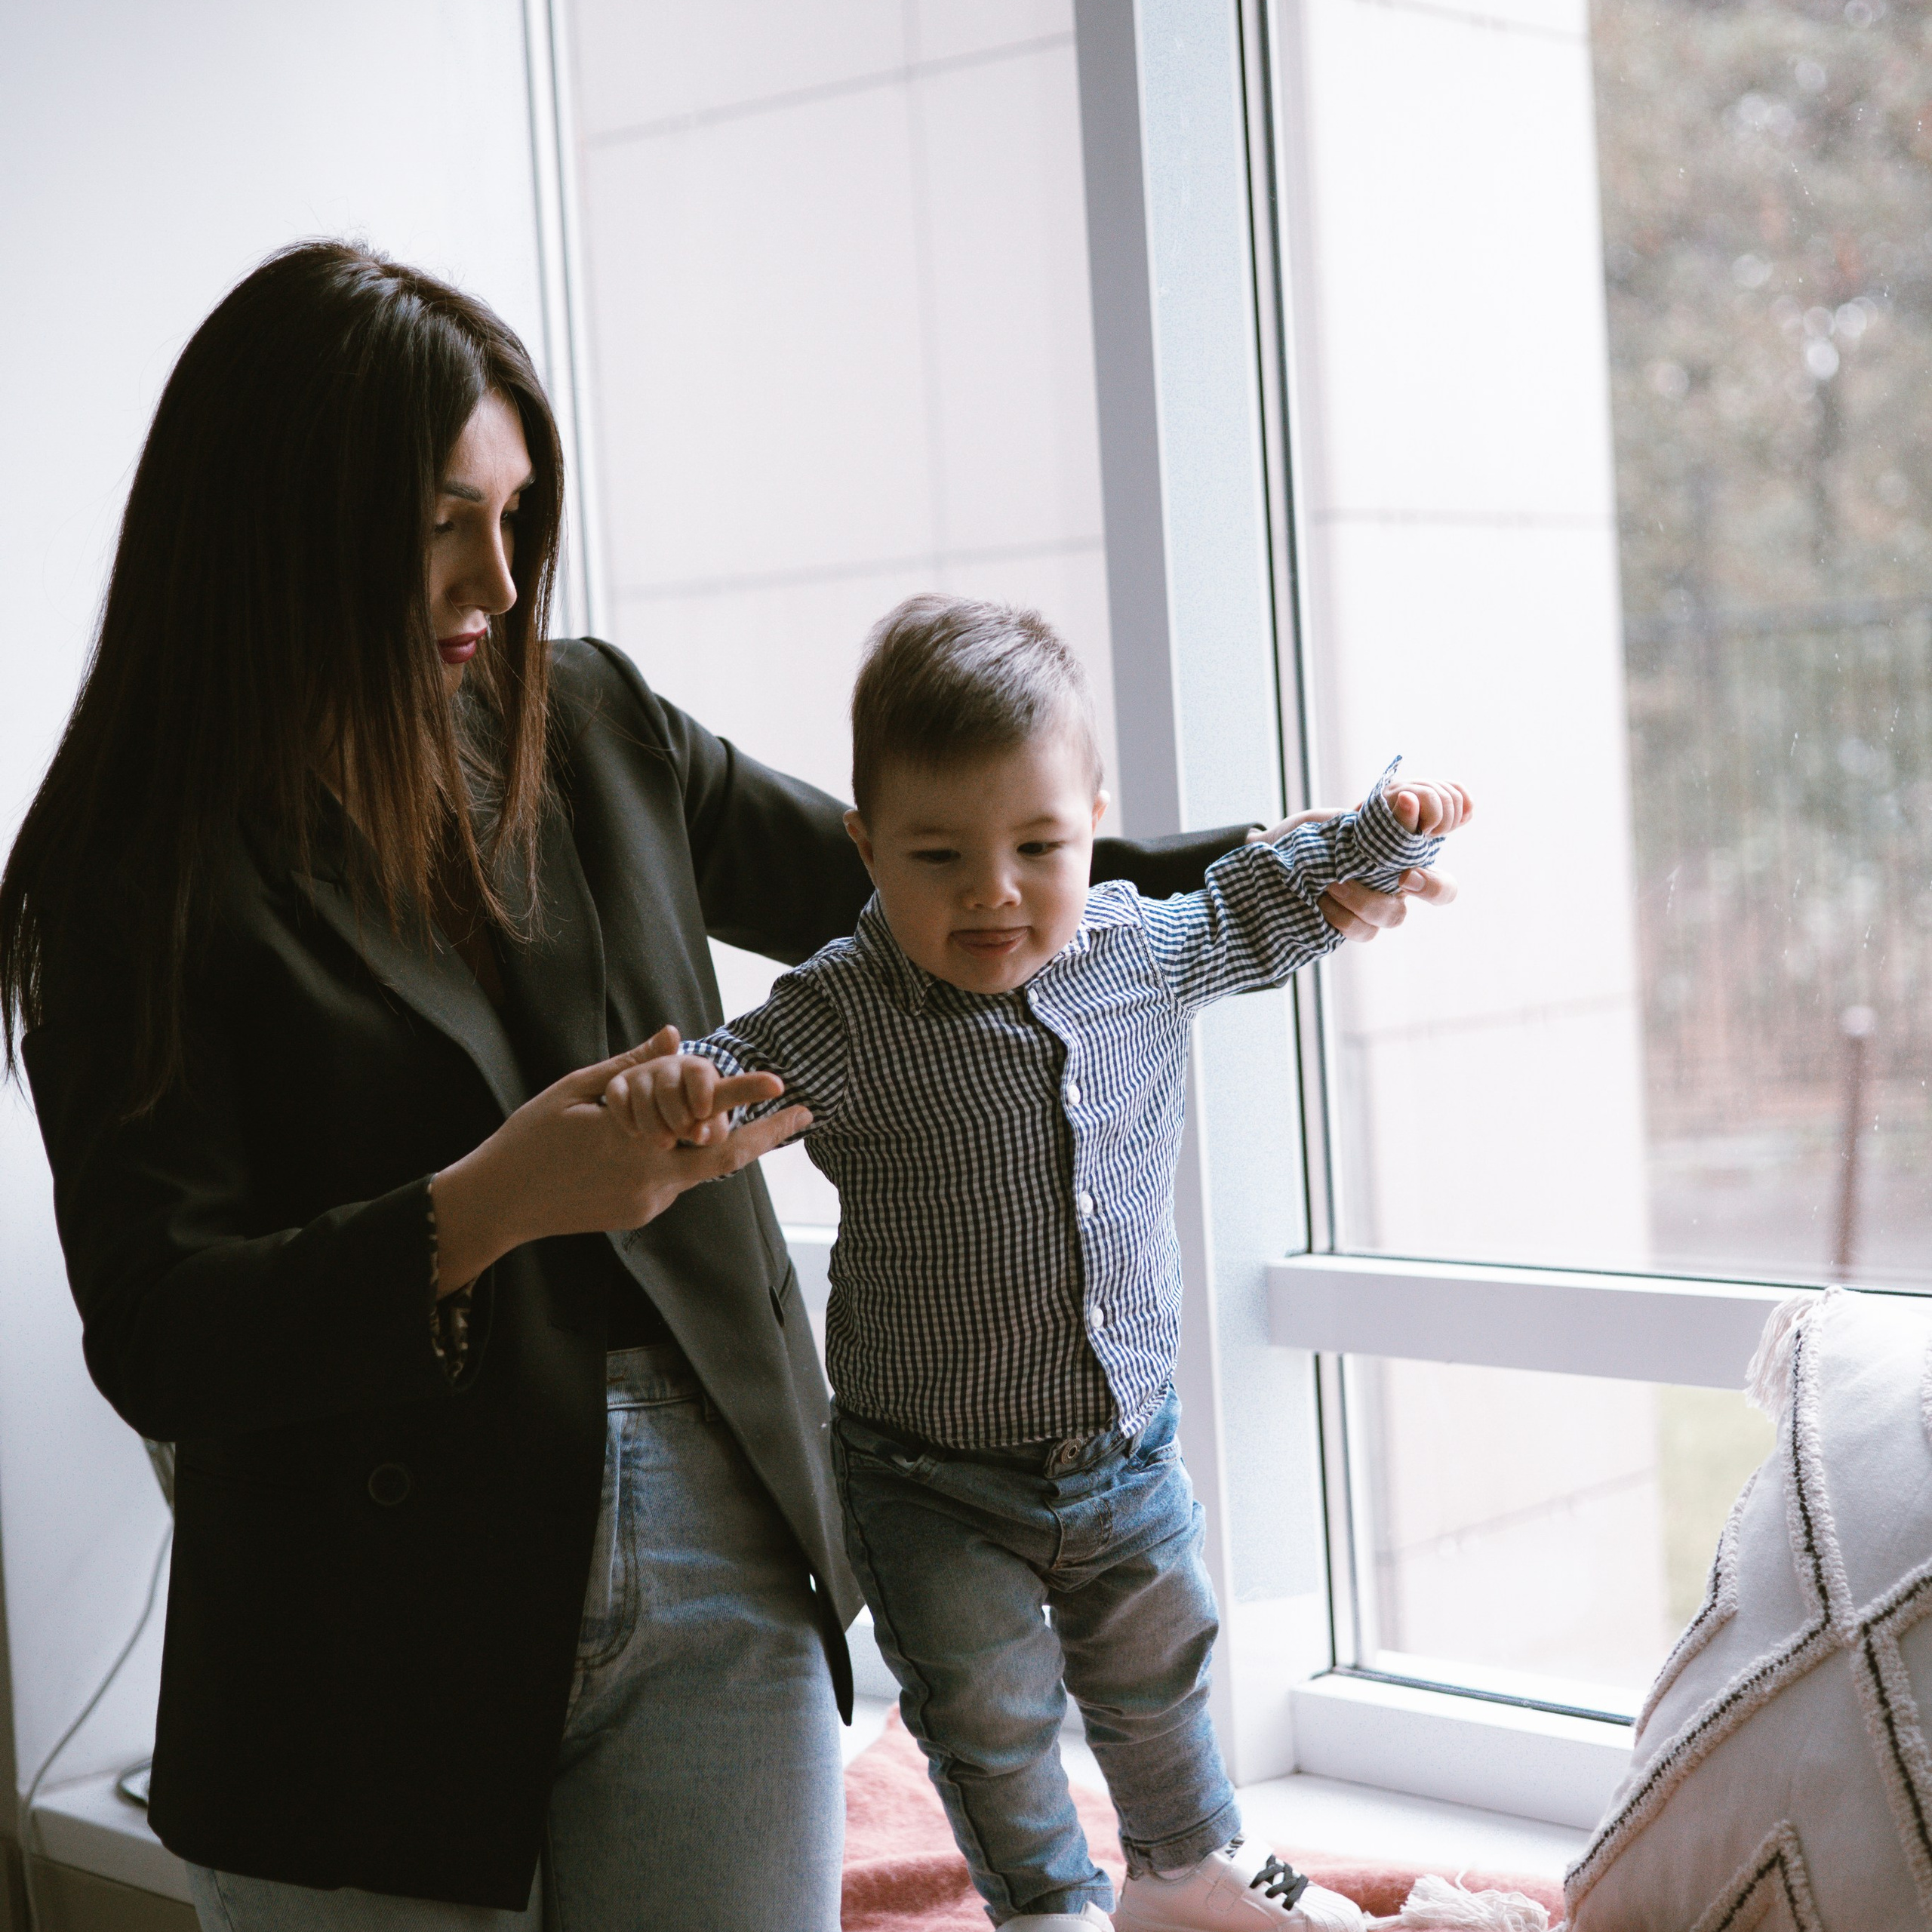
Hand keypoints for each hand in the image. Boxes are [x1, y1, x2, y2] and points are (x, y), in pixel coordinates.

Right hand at [430, 1026, 807, 1294]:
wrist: (498, 1203)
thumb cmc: (530, 1136)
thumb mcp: (577, 1090)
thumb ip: (633, 1066)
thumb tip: (676, 1035)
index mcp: (636, 1140)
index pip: (710, 1120)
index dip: (750, 1102)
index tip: (789, 1090)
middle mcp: (650, 1178)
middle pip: (725, 1158)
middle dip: (767, 1135)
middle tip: (802, 1114)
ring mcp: (647, 1202)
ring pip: (694, 1167)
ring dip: (700, 1141)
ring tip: (678, 1118)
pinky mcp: (639, 1216)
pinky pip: (669, 1182)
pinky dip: (668, 1157)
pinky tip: (630, 1147)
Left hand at [1246, 804, 1463, 940]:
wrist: (1274, 857)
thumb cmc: (1315, 834)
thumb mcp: (1343, 816)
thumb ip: (1378, 811)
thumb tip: (1408, 799)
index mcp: (1406, 851)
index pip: (1448, 845)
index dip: (1450, 841)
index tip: (1427, 836)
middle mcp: (1400, 882)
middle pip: (1442, 891)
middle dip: (1431, 885)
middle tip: (1406, 876)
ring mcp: (1378, 907)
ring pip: (1394, 915)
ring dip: (1365, 898)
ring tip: (1333, 881)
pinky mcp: (1352, 927)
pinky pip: (1361, 931)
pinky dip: (1341, 915)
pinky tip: (1321, 899)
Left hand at [1386, 777, 1472, 836]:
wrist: (1394, 835)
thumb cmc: (1395, 836)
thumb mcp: (1397, 832)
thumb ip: (1404, 817)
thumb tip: (1406, 795)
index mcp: (1399, 791)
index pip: (1430, 795)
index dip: (1433, 819)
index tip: (1422, 832)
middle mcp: (1413, 782)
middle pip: (1447, 797)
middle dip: (1444, 822)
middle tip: (1430, 833)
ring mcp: (1427, 783)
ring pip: (1457, 795)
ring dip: (1454, 819)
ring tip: (1438, 829)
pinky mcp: (1439, 788)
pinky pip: (1459, 790)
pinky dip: (1465, 808)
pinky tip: (1459, 821)